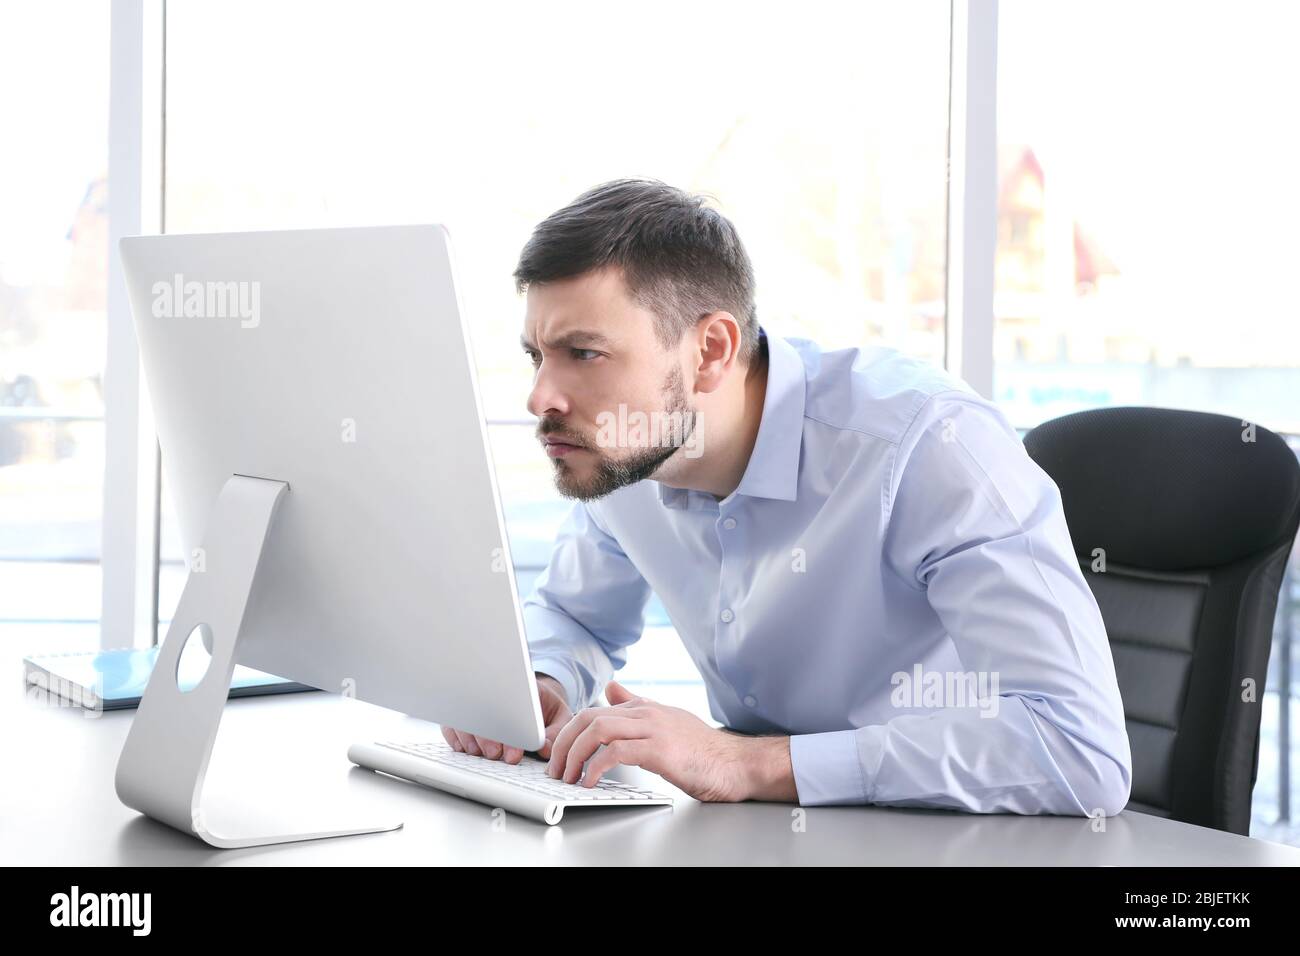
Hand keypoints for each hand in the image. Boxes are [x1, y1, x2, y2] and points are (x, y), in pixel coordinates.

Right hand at [440, 673, 571, 762]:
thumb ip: (555, 733)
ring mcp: (478, 700)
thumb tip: (543, 749)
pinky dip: (456, 736)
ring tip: (481, 754)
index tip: (515, 752)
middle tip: (496, 755)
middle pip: (483, 710)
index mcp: (522, 687)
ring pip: (465, 717)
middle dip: (488, 738)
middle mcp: (496, 690)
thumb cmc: (547, 707)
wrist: (533, 695)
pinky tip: (466, 748)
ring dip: (470, 738)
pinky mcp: (465, 711)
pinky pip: (452, 722)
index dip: (512, 733)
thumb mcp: (561, 717)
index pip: (512, 705)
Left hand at [545, 679, 758, 801]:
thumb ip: (637, 705)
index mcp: (644, 708)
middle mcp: (646, 713)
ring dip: (575, 754)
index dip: (570, 733)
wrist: (737, 764)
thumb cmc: (703, 750)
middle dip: (564, 743)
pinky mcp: (660, 750)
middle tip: (556, 768)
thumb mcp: (665, 720)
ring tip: (568, 776)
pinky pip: (617, 752)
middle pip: (589, 717)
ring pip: (599, 729)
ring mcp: (654, 729)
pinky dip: (597, 766)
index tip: (560, 756)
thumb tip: (611, 688)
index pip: (594, 712)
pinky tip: (591, 780)